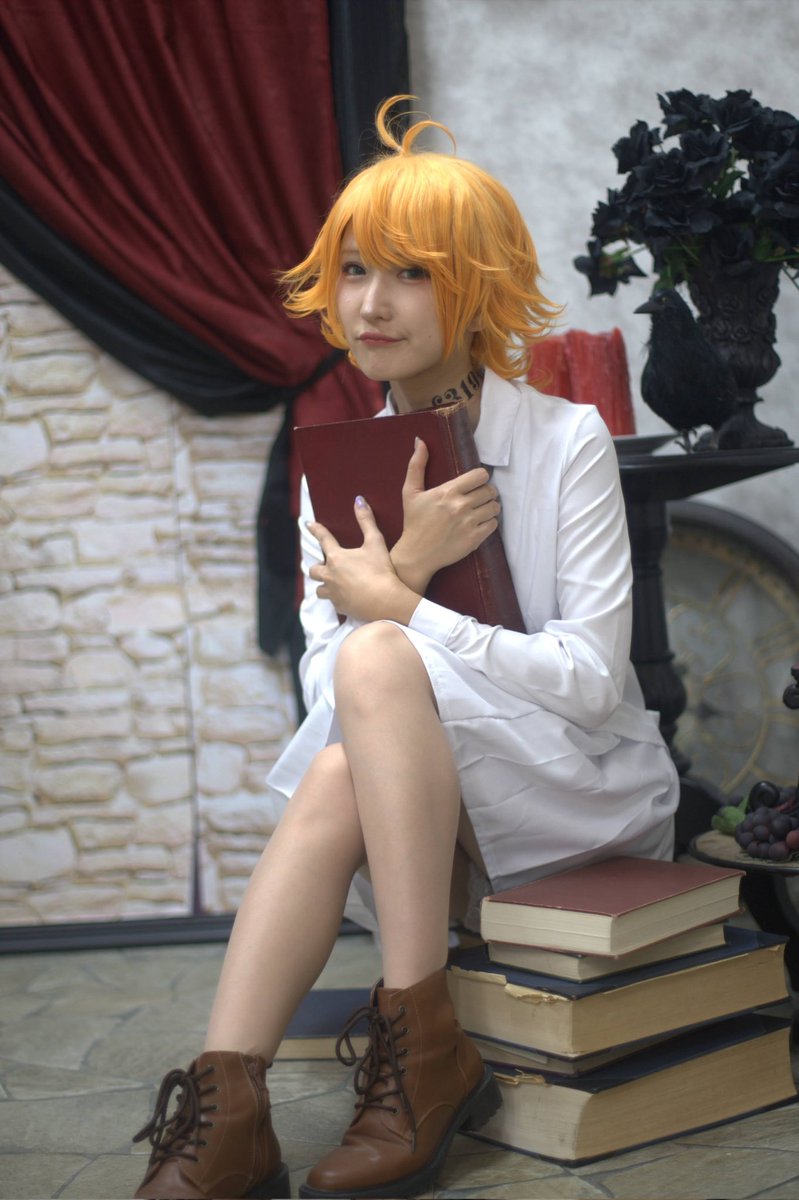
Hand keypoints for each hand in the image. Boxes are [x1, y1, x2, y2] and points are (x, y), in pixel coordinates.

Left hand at [308, 497, 419, 623]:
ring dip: (324, 585)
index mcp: (337, 558)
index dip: (316, 530)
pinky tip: (344, 598)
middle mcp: (330, 575)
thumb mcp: (375, 542)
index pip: (323, 540)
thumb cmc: (381, 570)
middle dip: (317, 567)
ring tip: (331, 584)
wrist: (386, 601)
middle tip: (324, 565)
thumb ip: (366, 521)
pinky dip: (336, 599)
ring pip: (320, 589)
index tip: (308, 525)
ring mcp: (333, 593)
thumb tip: (359, 500)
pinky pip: (333, 602)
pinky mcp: (340, 607)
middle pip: (314, 570)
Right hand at [391, 438, 500, 593]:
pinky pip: (494, 524)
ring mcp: (469, 523)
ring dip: (490, 507)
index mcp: (448, 491)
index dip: (480, 478)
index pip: (480, 475)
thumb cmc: (414, 522)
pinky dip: (489, 523)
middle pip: (490, 491)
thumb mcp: (410, 492)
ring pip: (494, 507)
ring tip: (480, 510)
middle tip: (478, 498)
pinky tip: (478, 523)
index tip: (475, 483)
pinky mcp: (475, 539)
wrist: (417, 554)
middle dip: (486, 493)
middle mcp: (460, 506)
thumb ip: (416, 465)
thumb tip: (420, 441)